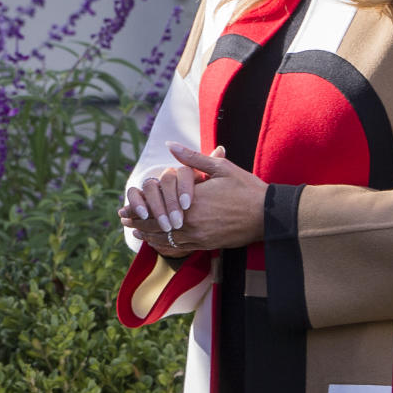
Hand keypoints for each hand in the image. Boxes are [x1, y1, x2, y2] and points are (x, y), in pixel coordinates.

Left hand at [121, 142, 266, 253]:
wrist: (270, 215)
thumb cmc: (246, 188)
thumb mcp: (220, 168)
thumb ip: (192, 158)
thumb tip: (169, 145)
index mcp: (191, 203)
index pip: (156, 208)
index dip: (138, 208)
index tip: (124, 207)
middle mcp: (191, 223)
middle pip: (155, 225)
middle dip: (137, 221)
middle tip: (122, 218)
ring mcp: (199, 237)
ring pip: (165, 239)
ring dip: (148, 235)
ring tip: (135, 230)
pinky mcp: (207, 245)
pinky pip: (179, 248)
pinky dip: (165, 245)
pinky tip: (158, 242)